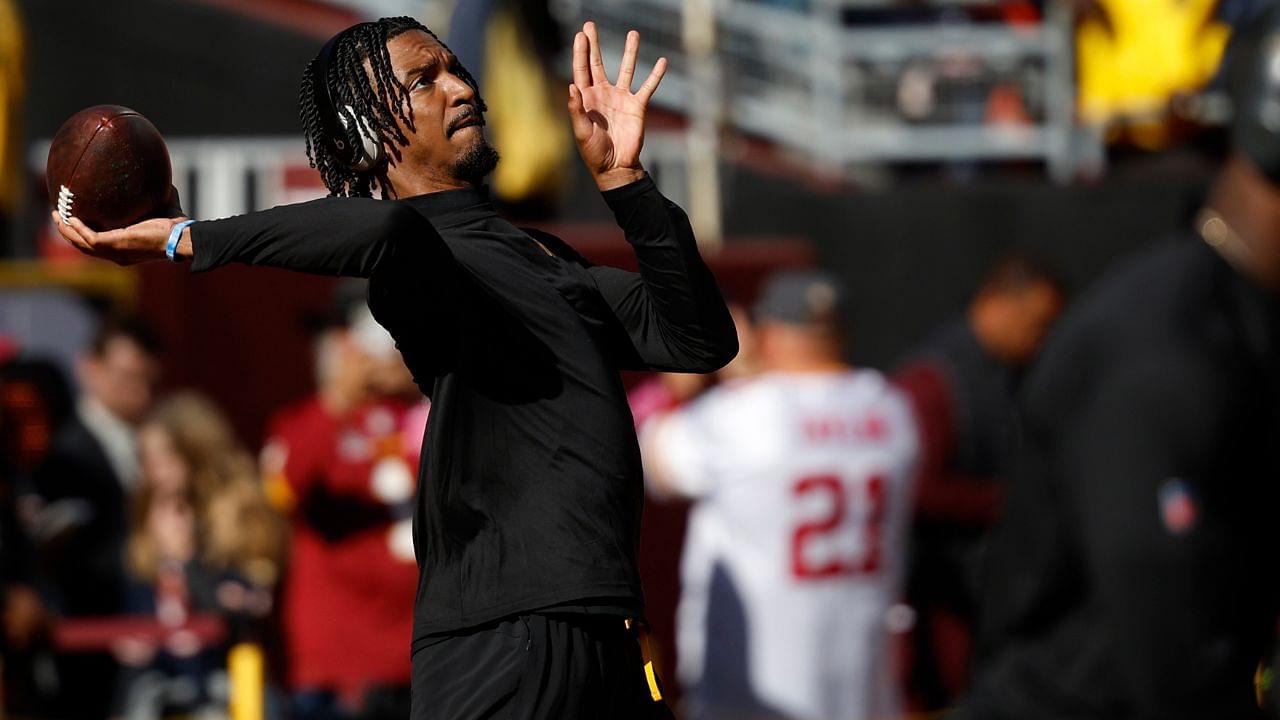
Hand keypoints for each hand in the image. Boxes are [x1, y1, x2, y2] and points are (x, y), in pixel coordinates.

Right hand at [51, 212, 191, 264]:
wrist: (181, 237)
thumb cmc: (176, 228)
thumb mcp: (161, 211)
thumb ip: (158, 198)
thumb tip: (163, 182)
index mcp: (125, 250)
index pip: (99, 246)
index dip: (84, 236)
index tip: (74, 222)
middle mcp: (118, 254)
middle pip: (84, 246)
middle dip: (68, 233)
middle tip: (58, 218)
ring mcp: (116, 252)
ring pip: (81, 244)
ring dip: (66, 231)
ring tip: (57, 216)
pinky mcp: (115, 245)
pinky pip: (89, 238)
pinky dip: (78, 228)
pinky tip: (72, 218)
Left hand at [569, 22, 667, 190]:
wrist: (616, 167)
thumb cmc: (594, 153)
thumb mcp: (581, 132)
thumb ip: (576, 109)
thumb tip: (571, 86)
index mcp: (586, 99)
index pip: (582, 70)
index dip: (580, 52)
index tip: (581, 35)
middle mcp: (603, 94)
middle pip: (598, 63)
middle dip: (594, 44)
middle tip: (591, 25)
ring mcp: (621, 98)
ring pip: (626, 69)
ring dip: (629, 52)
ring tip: (633, 33)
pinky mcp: (638, 106)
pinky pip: (648, 87)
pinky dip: (656, 75)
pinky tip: (662, 62)